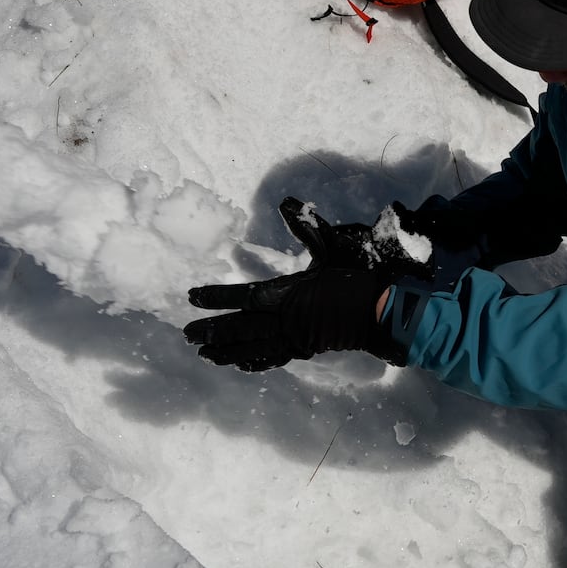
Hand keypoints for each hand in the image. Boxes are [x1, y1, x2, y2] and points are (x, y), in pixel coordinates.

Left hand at [184, 198, 423, 370]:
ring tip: (205, 355)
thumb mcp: (329, 247)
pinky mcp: (304, 348)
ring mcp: (294, 338)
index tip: (192, 298)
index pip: (242, 296)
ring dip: (227, 352)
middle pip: (240, 328)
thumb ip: (305, 228)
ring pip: (252, 348)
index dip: (215, 297)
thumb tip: (286, 203)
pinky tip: (240, 364)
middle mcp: (284, 319)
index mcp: (286, 293)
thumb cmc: (354, 277)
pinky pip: (274, 358)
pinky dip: (255, 362)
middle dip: (212, 331)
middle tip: (187, 335)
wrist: (378, 310)